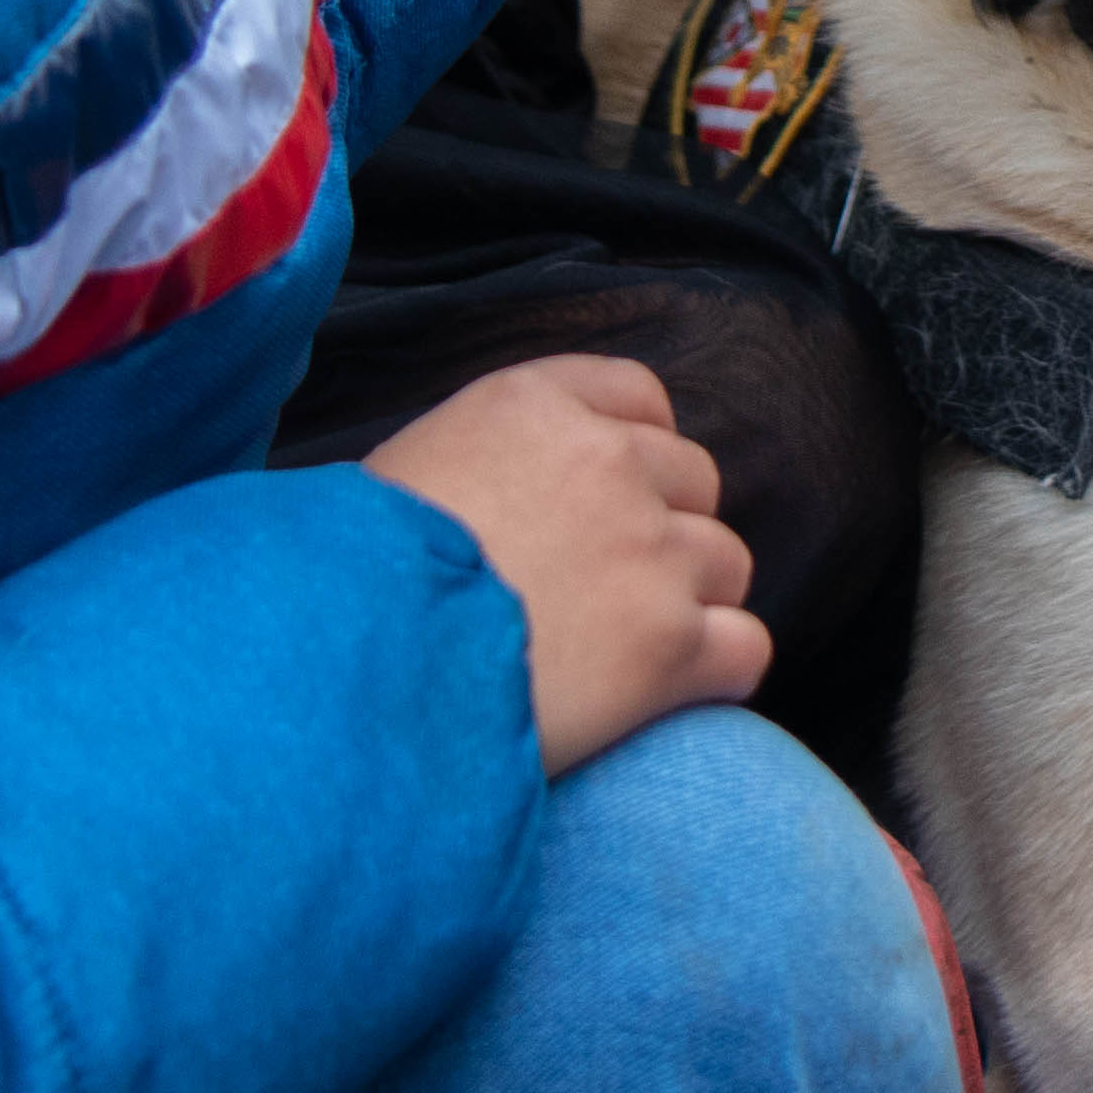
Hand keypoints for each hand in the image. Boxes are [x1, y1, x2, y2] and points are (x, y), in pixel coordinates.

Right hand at [363, 353, 767, 773]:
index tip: (619, 490)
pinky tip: (678, 698)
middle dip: (665, 529)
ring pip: (727, 563)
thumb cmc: (346, 581)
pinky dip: (722, 673)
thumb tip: (499, 504)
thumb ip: (479, 464)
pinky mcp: (670, 646)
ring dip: (693, 604)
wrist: (352, 668)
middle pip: (693, 480)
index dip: (638, 446)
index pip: (635, 394)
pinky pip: (746, 648)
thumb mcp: (398, 476)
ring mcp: (648, 553)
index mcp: (533, 407)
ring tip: (631, 652)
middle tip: (612, 589)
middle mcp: (606, 463)